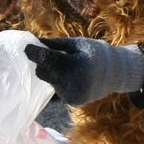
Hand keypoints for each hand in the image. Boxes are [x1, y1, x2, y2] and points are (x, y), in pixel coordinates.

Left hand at [23, 37, 143, 105]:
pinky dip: (59, 82)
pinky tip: (71, 77)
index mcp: (76, 65)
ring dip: (52, 73)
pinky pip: (57, 89)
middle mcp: (73, 83)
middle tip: (47, 55)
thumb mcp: (79, 43)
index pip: (47, 59)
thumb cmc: (97, 54)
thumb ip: (56, 44)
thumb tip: (35, 41)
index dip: (34, 53)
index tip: (25, 48)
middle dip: (42, 63)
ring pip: (49, 81)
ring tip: (66, 67)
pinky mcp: (72, 101)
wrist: (118, 74)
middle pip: (43, 72)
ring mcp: (72, 95)